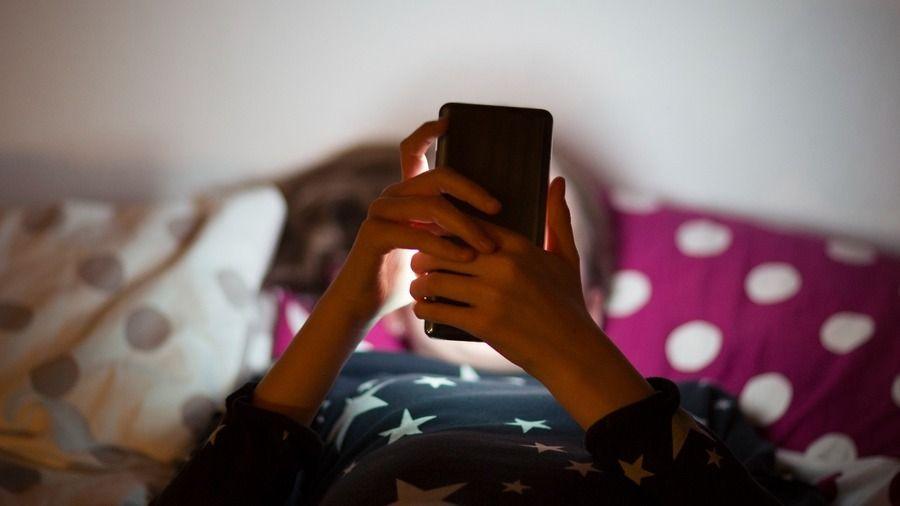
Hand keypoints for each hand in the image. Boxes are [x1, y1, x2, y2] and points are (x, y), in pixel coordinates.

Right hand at [333, 118, 501, 321]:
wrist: (365, 304)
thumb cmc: (406, 279)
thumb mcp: (435, 250)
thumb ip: (453, 231)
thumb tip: (496, 222)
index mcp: (406, 195)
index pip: (412, 151)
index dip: (428, 132)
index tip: (449, 121)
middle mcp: (392, 197)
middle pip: (438, 177)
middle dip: (473, 191)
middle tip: (498, 209)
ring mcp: (380, 213)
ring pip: (433, 206)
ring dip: (466, 226)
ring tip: (488, 247)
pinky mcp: (374, 234)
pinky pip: (417, 233)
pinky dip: (445, 246)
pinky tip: (465, 257)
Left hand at [407, 176, 593, 376]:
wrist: (572, 352)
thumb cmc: (569, 304)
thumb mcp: (567, 258)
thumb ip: (558, 218)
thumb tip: (557, 180)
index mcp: (519, 247)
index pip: (468, 225)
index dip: (446, 230)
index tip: (435, 236)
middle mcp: (504, 267)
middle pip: (444, 250)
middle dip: (425, 257)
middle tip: (418, 263)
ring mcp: (492, 295)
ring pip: (436, 279)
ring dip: (420, 283)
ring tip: (418, 286)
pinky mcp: (483, 323)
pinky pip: (439, 308)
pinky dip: (425, 308)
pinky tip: (423, 308)